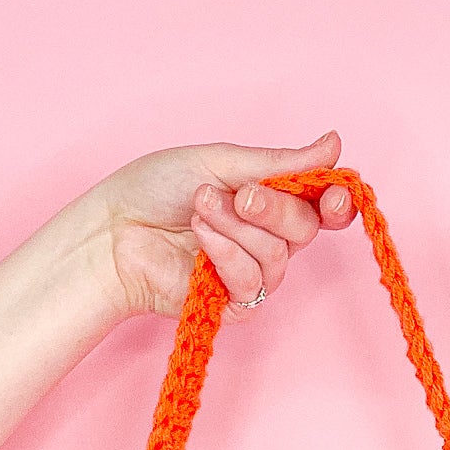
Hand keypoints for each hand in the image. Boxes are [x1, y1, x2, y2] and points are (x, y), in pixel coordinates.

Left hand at [89, 131, 356, 323]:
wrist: (115, 230)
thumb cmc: (157, 190)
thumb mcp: (221, 162)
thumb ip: (278, 162)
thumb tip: (334, 144)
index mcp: (270, 200)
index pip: (321, 207)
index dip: (334, 201)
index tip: (330, 193)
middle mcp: (268, 239)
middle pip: (305, 229)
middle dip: (273, 208)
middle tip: (240, 195)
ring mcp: (251, 274)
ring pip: (277, 256)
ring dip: (236, 228)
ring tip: (199, 210)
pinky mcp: (234, 305)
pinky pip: (252, 283)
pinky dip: (226, 255)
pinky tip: (199, 241)